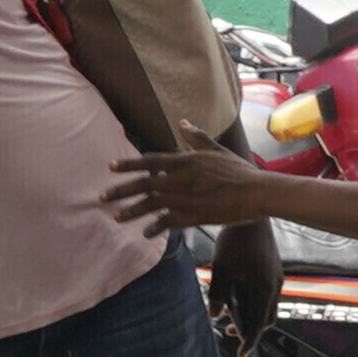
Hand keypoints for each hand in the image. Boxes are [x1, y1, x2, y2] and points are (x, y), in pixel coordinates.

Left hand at [111, 145, 273, 234]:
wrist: (256, 193)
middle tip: (102, 198)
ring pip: (150, 205)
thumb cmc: (239, 171)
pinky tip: (145, 234)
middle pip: (143, 185)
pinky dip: (155, 228)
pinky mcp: (192, 216)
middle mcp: (179, 179)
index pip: (149, 161)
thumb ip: (196, 138)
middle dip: (120, 191)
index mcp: (184, 161)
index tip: (111, 167)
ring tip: (117, 217)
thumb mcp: (216, 150)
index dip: (128, 165)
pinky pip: (167, 223)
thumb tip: (182, 122)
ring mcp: (184, 199)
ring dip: (131, 211)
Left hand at [210, 216, 283, 351]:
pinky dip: (256, 302)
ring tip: (232, 315)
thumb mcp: (221, 267)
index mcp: (263, 288)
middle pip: (267, 319)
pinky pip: (269, 294)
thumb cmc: (234, 240)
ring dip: (253, 315)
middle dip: (251, 330)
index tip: (241, 354)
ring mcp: (278, 278)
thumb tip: (214, 315)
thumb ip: (218, 293)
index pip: (258, 324)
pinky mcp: (275, 270)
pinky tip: (240, 295)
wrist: (252, 212)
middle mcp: (275, 286)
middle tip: (231, 333)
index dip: (249, 341)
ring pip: (269, 307)